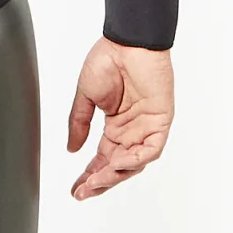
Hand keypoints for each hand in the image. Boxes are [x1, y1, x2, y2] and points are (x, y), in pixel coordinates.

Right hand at [67, 37, 173, 200]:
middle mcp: (130, 130)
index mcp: (114, 124)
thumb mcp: (86, 95)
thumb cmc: (109, 58)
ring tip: (96, 181)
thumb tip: (72, 148)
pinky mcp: (160, 122)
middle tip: (83, 191)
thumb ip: (79, 123)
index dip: (89, 174)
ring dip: (115, 173)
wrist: (127, 41)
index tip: (76, 188)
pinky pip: (150, 149)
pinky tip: (118, 163)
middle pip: (117, 166)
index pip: (102, 158)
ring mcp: (145, 128)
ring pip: (133, 162)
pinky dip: (135, 159)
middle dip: (99, 181)